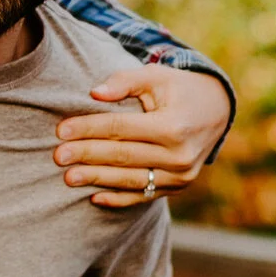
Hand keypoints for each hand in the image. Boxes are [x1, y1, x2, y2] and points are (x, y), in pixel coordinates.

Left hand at [55, 64, 232, 207]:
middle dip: (87, 155)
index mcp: (174, 125)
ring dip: (97, 179)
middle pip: (123, 156)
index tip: (61, 131)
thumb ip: (125, 81)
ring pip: (131, 179)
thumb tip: (94, 93)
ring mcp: (181, 176)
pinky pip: (144, 196)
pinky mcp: (179, 187)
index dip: (89, 129)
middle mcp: (180, 155)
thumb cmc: (179, 90)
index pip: (121, 128)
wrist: (217, 112)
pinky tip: (94, 197)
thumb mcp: (157, 77)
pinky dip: (118, 199)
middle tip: (58, 156)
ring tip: (68, 177)